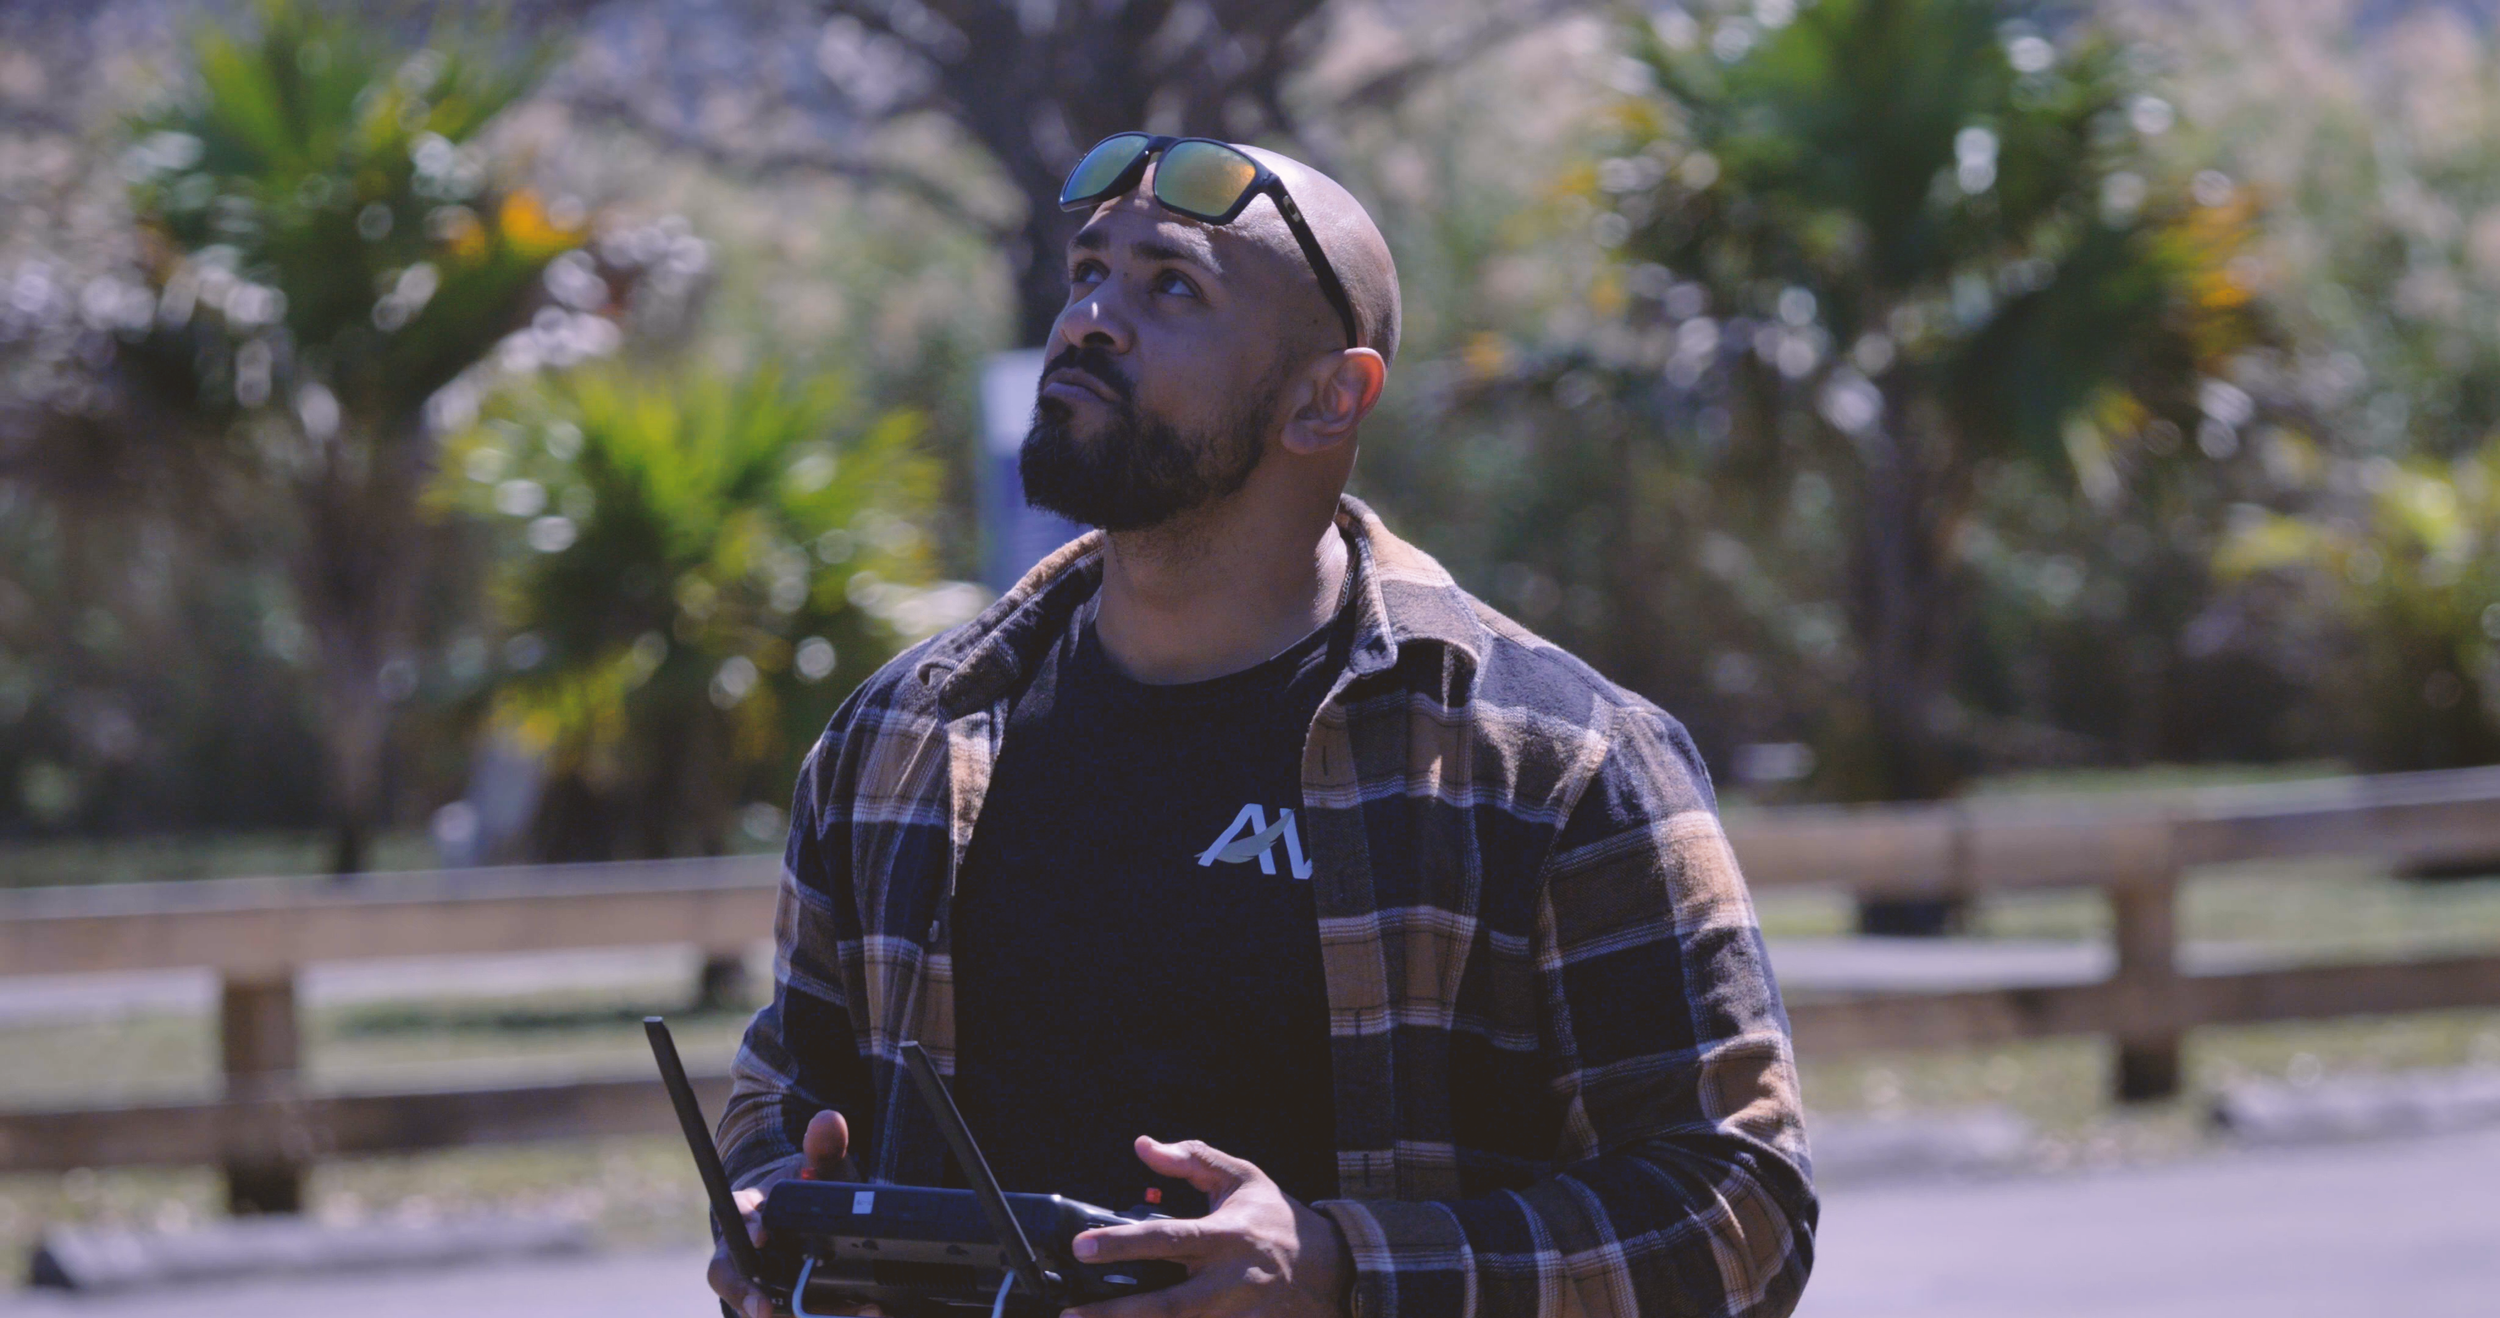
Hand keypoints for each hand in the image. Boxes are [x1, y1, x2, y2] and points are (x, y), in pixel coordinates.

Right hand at [706, 1110, 884, 1317]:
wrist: (812, 1217)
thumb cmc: (808, 1188)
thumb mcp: (817, 1168)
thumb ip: (823, 1148)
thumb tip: (830, 1120)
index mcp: (746, 1210)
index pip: (735, 1218)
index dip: (745, 1228)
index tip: (762, 1235)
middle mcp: (742, 1251)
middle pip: (734, 1276)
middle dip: (748, 1295)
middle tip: (767, 1310)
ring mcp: (760, 1281)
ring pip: (766, 1304)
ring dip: (802, 1314)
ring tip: (851, 1311)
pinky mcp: (783, 1303)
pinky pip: (796, 1315)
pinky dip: (828, 1315)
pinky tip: (866, 1311)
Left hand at [1064, 1137, 1350, 1317]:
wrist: (1328, 1266)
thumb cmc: (1274, 1217)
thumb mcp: (1239, 1176)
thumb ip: (1191, 1158)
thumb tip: (1142, 1146)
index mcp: (1226, 1235)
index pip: (1167, 1238)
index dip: (1122, 1244)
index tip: (1081, 1246)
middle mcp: (1229, 1280)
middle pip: (1169, 1305)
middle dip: (1118, 1313)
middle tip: (1071, 1313)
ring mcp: (1236, 1314)